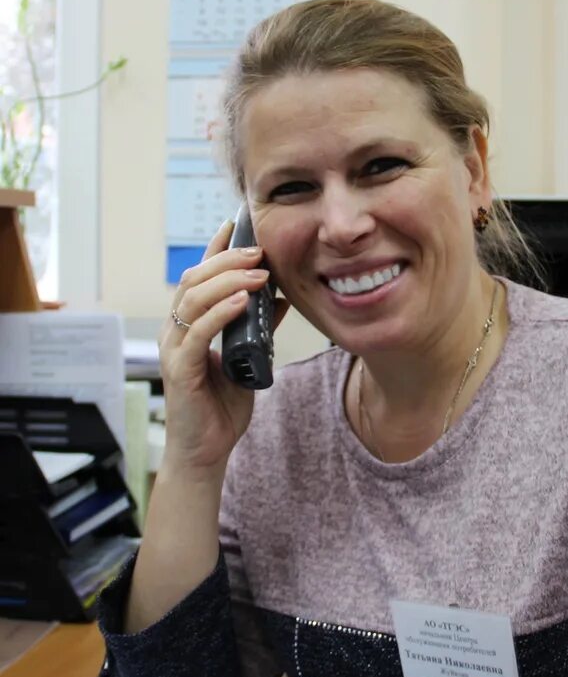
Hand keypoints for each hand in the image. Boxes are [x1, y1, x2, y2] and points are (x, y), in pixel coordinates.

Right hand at [159, 219, 288, 477]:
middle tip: (259, 251)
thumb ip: (260, 328)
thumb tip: (283, 298)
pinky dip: (220, 313)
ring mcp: (174, 349)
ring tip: (258, 273)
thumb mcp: (250, 357)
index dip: (216, 249)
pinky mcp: (179, 370)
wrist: (207, 451)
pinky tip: (243, 302)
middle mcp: (176, 331)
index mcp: (190, 324)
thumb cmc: (222, 406)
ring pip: (193, 300)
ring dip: (228, 282)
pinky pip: (198, 333)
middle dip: (227, 260)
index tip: (237, 225)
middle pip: (194, 280)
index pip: (200, 276)